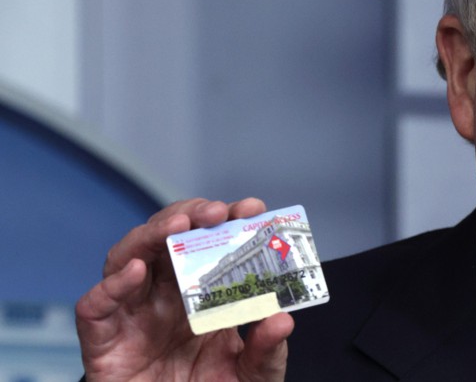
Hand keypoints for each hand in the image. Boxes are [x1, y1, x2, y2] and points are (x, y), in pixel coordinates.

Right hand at [75, 198, 294, 380]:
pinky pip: (94, 306)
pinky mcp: (103, 341)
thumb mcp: (251, 375)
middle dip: (190, 215)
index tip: (253, 209)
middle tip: (217, 211)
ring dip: (150, 234)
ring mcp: (131, 315)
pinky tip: (136, 270)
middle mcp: (164, 297)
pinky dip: (111, 285)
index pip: (209, 245)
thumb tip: (282, 320)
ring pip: (127, 257)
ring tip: (178, 225)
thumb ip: (266, 350)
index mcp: (201, 296)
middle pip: (165, 239)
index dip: (228, 222)